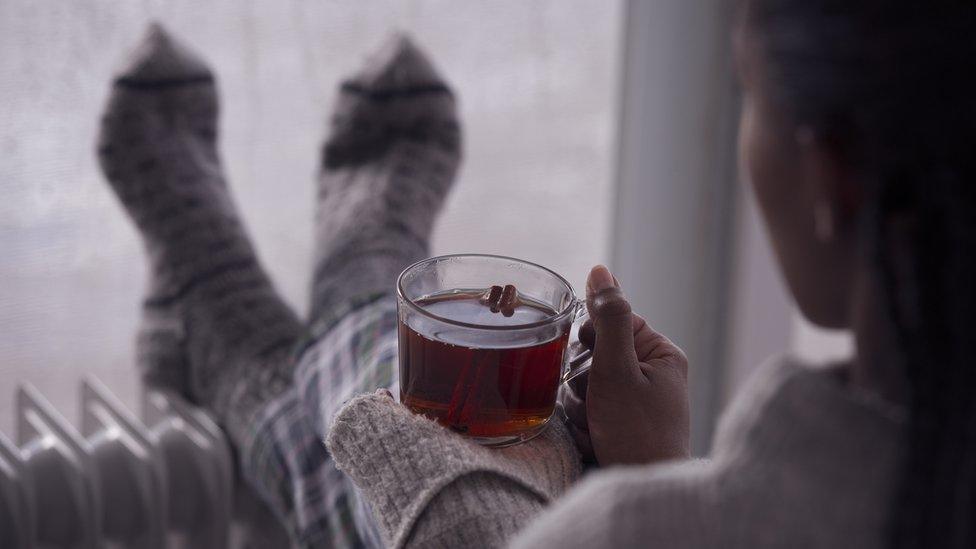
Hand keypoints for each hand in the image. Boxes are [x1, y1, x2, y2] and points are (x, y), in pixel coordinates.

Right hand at [563, 265, 689, 465]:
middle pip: (594, 355)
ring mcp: (637, 402)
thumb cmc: (637, 434)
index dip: (592, 342)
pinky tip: (596, 440)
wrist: (643, 491)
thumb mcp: (617, 370)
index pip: (612, 322)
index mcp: (662, 354)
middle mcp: (653, 374)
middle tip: (595, 404)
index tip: (593, 366)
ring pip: (586, 385)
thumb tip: (600, 271)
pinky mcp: (623, 425)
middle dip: (583, 382)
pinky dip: (585, 425)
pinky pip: (589, 411)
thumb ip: (608, 318)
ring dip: (581, 407)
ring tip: (596, 427)